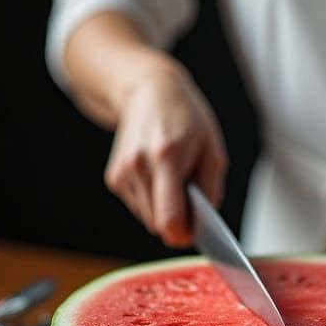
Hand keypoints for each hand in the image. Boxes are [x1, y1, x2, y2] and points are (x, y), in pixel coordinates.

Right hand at [104, 60, 227, 246]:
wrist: (150, 92)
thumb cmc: (187, 119)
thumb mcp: (211, 150)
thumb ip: (210, 190)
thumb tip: (199, 224)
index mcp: (167, 157)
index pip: (169, 218)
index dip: (183, 233)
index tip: (194, 230)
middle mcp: (139, 166)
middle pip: (158, 224)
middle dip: (178, 220)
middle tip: (191, 198)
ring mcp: (122, 172)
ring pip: (147, 218)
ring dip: (164, 210)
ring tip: (174, 179)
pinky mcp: (114, 177)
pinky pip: (138, 207)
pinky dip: (151, 200)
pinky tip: (158, 175)